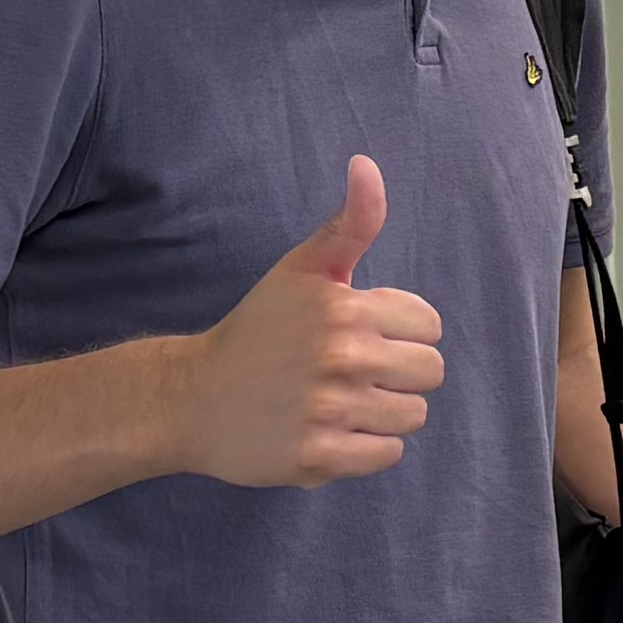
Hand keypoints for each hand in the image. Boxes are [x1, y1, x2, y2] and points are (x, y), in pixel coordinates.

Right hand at [183, 159, 444, 487]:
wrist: (192, 397)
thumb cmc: (257, 331)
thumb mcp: (301, 269)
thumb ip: (349, 223)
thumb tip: (367, 165)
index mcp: (344, 308)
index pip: (430, 327)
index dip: (399, 332)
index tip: (359, 335)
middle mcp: (341, 358)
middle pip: (430, 373)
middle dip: (398, 373)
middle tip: (350, 372)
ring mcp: (330, 410)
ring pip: (413, 416)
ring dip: (383, 412)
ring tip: (338, 401)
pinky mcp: (319, 457)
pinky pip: (387, 454)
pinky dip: (365, 448)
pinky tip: (329, 430)